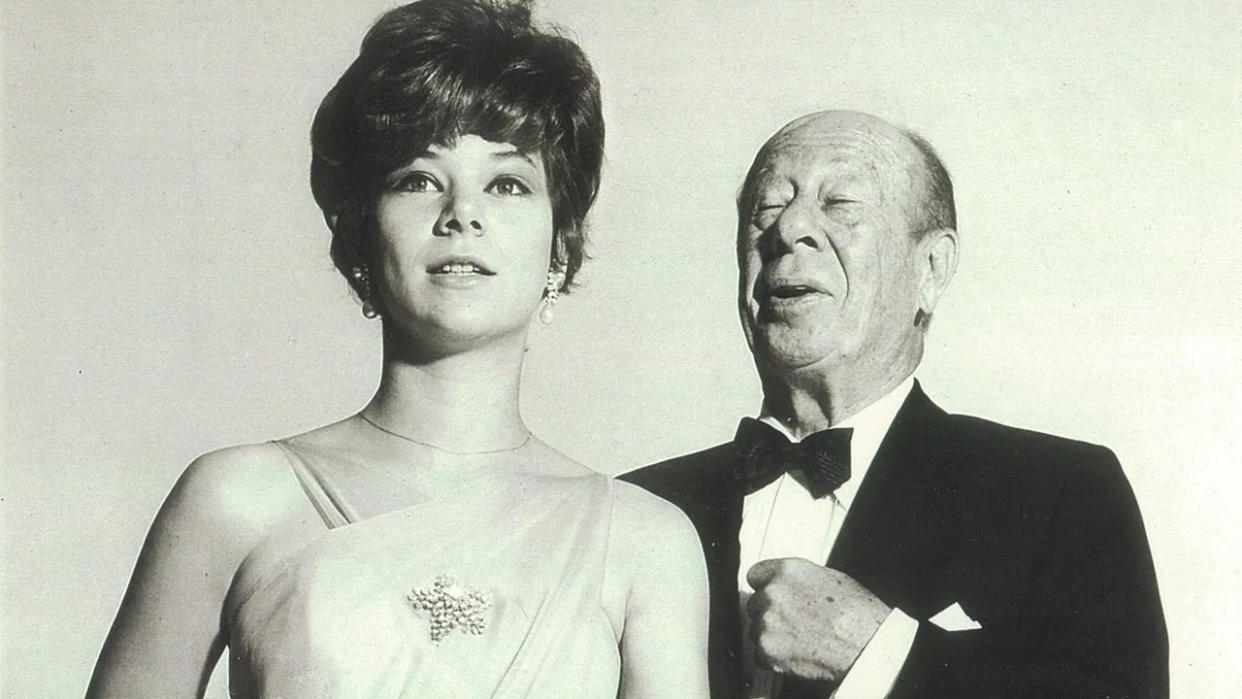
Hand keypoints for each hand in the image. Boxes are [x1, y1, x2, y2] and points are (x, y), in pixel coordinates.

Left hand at [746, 558, 890, 682]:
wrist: (868, 646)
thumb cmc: (858, 614)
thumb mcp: (829, 579)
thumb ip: (799, 580)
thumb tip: (787, 585)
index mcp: (788, 571)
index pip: (756, 575)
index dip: (766, 587)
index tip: (774, 597)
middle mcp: (773, 593)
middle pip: (755, 604)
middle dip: (771, 614)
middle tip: (795, 624)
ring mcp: (768, 621)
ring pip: (757, 630)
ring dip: (772, 636)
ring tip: (801, 640)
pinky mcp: (767, 649)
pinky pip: (760, 654)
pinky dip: (775, 657)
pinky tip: (798, 654)